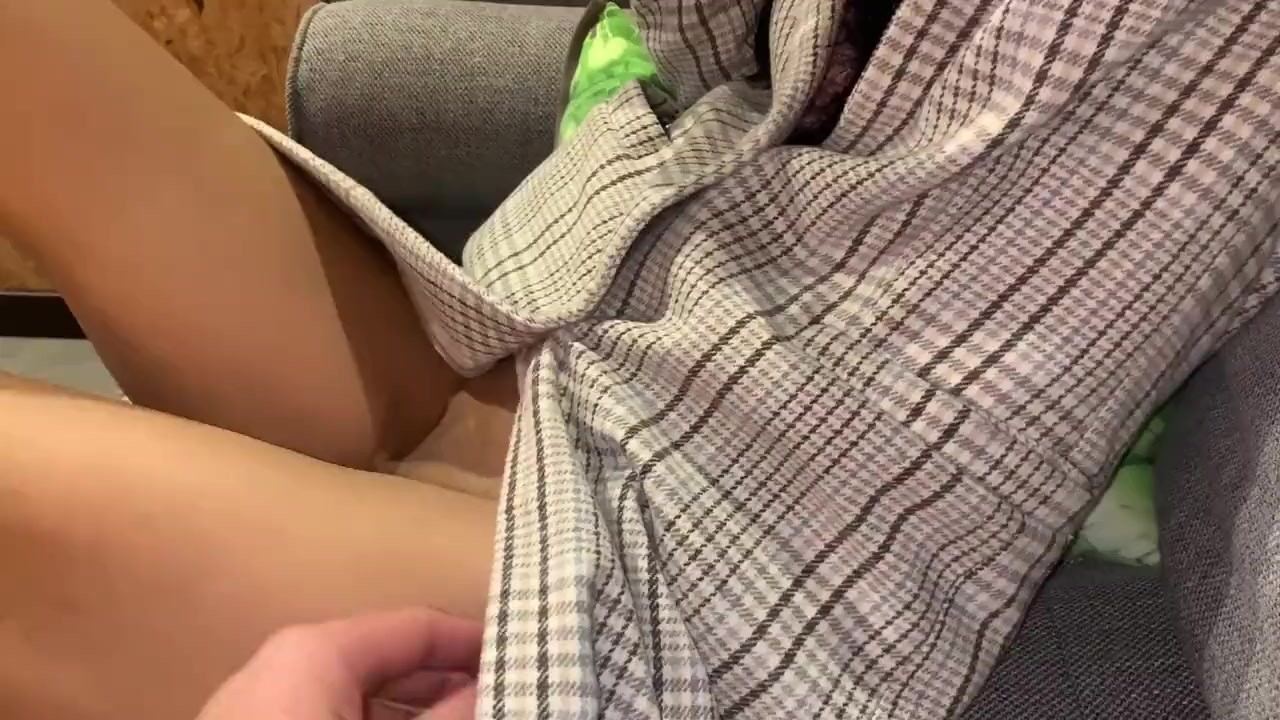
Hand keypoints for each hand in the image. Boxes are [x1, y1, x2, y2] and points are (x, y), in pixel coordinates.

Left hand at [196, 610, 480, 719]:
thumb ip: (449, 719)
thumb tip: (488, 688)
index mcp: (315, 652)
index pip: (415, 627)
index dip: (473, 642)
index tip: (524, 657)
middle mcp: (281, 667)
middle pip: (385, 663)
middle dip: (445, 687)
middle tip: (504, 702)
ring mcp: (257, 711)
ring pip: (355, 702)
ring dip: (411, 719)